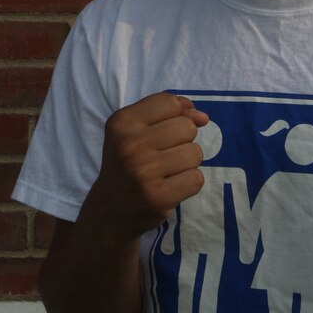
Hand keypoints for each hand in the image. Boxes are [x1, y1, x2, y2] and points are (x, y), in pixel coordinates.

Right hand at [88, 92, 209, 242]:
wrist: (110, 210)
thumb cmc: (128, 162)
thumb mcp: (136, 129)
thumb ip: (170, 112)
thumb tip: (203, 117)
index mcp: (122, 122)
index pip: (170, 102)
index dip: (177, 115)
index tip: (165, 130)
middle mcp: (130, 145)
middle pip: (187, 127)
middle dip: (183, 141)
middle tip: (163, 155)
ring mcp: (144, 172)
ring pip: (195, 153)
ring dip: (187, 163)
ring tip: (166, 171)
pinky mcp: (158, 197)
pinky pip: (197, 179)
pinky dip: (188, 183)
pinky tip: (170, 186)